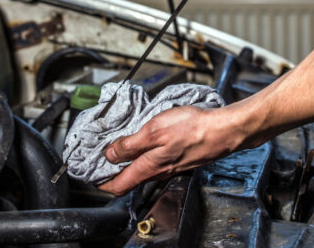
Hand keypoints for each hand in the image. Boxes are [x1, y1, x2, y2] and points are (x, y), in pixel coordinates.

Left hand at [97, 105, 245, 195]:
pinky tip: (145, 140)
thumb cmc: (193, 129)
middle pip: (128, 178)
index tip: (90, 173)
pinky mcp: (180, 158)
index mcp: (149, 167)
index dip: (100, 182)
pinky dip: (144, 154)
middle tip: (100, 156)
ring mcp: (171, 166)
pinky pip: (156, 161)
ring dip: (128, 161)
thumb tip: (110, 154)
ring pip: (142, 169)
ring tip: (119, 145)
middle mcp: (159, 171)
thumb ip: (130, 144)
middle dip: (112, 170)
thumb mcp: (153, 131)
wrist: (223, 130)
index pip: (117, 185)